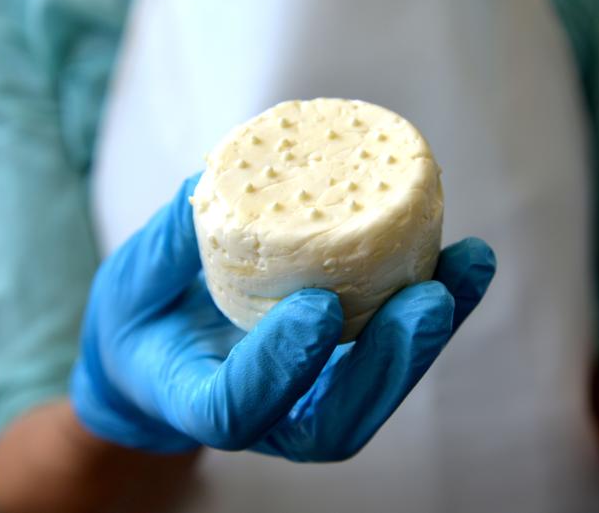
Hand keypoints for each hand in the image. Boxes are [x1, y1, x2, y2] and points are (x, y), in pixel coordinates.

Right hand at [71, 173, 495, 460]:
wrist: (162, 355)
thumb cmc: (143, 319)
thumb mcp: (132, 281)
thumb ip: (170, 244)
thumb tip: (215, 179)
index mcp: (193, 399)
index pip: (236, 407)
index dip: (279, 365)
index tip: (315, 305)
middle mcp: (264, 414)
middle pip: (335, 419)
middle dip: (390, 361)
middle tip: (431, 299)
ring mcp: (307, 398)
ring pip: (377, 390)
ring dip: (428, 335)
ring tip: (467, 266)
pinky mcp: (339, 368)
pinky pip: (390, 352)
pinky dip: (434, 308)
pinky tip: (465, 261)